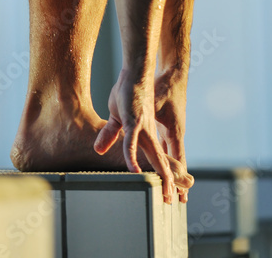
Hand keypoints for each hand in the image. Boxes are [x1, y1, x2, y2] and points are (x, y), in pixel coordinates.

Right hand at [94, 67, 186, 202]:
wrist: (135, 71)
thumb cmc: (128, 92)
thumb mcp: (117, 118)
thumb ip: (110, 134)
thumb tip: (98, 149)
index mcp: (147, 134)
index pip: (158, 158)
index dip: (165, 174)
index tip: (172, 191)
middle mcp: (148, 133)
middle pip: (161, 161)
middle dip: (168, 180)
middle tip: (173, 200)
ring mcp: (143, 127)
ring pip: (153, 155)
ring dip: (160, 174)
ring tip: (166, 191)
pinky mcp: (133, 119)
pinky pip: (131, 142)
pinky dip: (132, 157)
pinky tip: (134, 169)